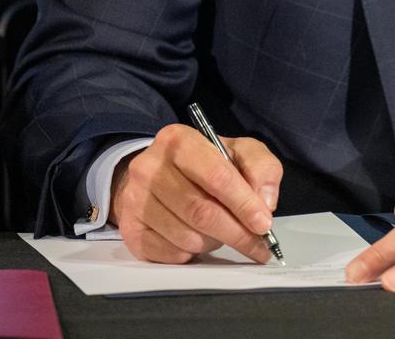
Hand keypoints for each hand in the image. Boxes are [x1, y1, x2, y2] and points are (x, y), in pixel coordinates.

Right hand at [109, 123, 281, 264]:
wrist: (159, 175)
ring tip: (223, 233)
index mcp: (179, 141)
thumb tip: (265, 203)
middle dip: (237, 233)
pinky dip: (193, 253)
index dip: (243, 203)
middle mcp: (149, 168)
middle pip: (201, 211)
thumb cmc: (206, 164)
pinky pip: (171, 253)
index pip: (216, 176)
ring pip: (187, 236)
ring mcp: (135, 200)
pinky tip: (198, 239)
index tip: (264, 224)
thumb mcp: (239, 152)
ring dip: (214, 242)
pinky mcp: (130, 230)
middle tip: (258, 247)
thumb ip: (261, 168)